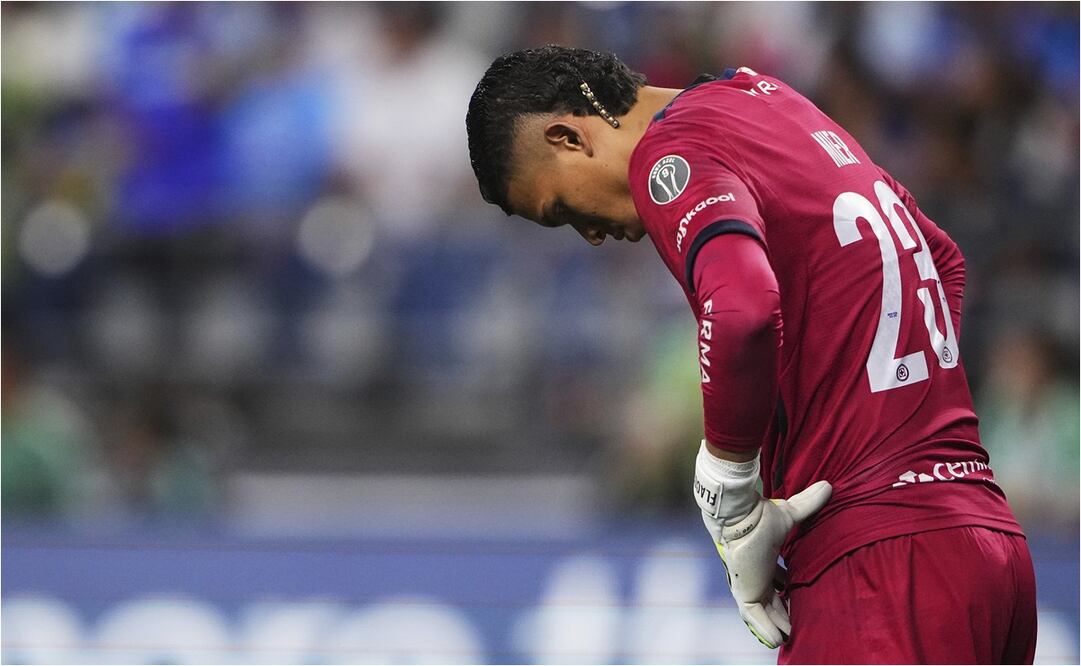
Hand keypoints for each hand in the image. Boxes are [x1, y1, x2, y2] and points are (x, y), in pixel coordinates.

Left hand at [702, 481, 831, 647]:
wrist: (741, 516)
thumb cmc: (760, 515)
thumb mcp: (789, 514)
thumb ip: (808, 503)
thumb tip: (828, 485)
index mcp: (764, 559)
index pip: (774, 579)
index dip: (784, 589)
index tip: (795, 595)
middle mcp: (757, 573)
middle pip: (771, 598)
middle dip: (783, 611)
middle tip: (797, 624)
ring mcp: (749, 584)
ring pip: (764, 611)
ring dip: (777, 623)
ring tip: (791, 636)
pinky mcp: (745, 592)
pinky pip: (755, 618)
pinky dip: (765, 629)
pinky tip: (778, 640)